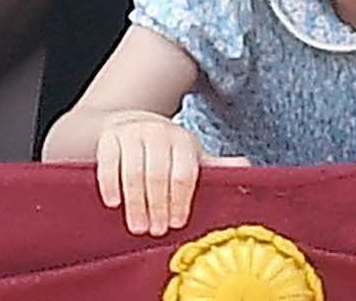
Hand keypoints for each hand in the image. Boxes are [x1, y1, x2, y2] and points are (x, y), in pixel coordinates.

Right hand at [95, 110, 249, 235]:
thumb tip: (246, 167)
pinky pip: (109, 163)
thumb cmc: (165, 150)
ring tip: (137, 227)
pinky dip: (110, 185)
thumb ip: (214, 165)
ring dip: (136, 203)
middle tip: (156, 231)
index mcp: (183, 141)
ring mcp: (133, 134)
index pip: (185, 173)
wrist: (129, 124)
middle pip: (158, 175)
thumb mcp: (190, 155)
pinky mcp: (109, 138)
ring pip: (133, 172)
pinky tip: (113, 203)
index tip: (177, 224)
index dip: (181, 200)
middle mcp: (160, 134)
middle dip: (158, 206)